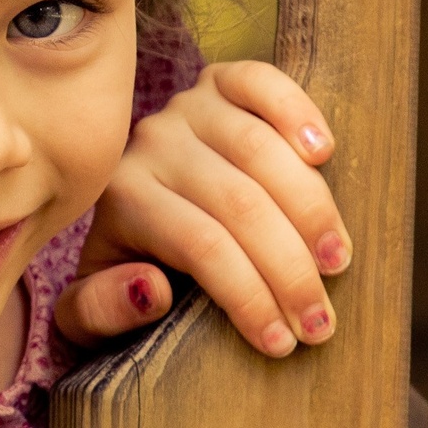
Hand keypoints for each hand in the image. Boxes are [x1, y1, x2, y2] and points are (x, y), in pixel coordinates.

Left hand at [55, 60, 349, 355]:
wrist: (128, 214)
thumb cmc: (123, 271)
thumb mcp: (90, 310)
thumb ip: (100, 311)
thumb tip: (153, 289)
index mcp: (123, 198)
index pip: (202, 246)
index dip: (249, 296)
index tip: (283, 344)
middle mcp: (151, 144)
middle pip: (239, 203)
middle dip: (289, 268)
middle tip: (321, 322)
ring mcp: (188, 108)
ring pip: (260, 150)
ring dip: (311, 208)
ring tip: (336, 262)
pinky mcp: (220, 83)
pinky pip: (260, 83)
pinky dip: (297, 111)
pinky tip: (325, 152)